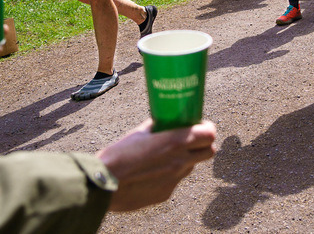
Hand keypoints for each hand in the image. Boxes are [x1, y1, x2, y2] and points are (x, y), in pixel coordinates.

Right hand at [98, 120, 216, 211]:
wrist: (103, 183)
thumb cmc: (119, 155)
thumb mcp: (140, 133)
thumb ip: (157, 127)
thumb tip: (164, 120)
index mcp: (175, 142)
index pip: (209, 135)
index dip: (208, 129)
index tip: (201, 126)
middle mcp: (180, 161)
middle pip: (209, 152)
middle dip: (204, 145)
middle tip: (191, 140)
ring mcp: (175, 179)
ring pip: (190, 167)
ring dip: (185, 159)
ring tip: (165, 156)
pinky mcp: (166, 193)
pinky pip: (174, 181)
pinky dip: (169, 174)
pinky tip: (151, 172)